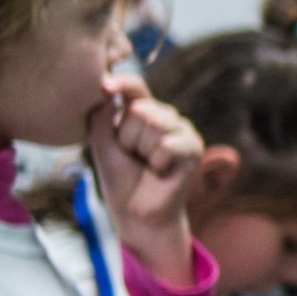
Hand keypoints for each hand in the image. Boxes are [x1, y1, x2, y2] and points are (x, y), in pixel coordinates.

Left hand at [88, 75, 201, 284]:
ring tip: (147, 164)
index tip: (105, 85)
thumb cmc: (119, 178)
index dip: (122, 83)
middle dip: (128, 136)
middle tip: (133, 156)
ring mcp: (183, 130)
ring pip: (155, 123)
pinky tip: (160, 171)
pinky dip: (158, 161)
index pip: (135, 87)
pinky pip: (169, 143)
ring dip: (142, 149)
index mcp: (144, 112)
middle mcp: (166, 116)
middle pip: (141, 108)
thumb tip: (104, 87)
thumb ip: (101, 114)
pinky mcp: (194, 147)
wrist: (135, 212)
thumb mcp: (102, 143)